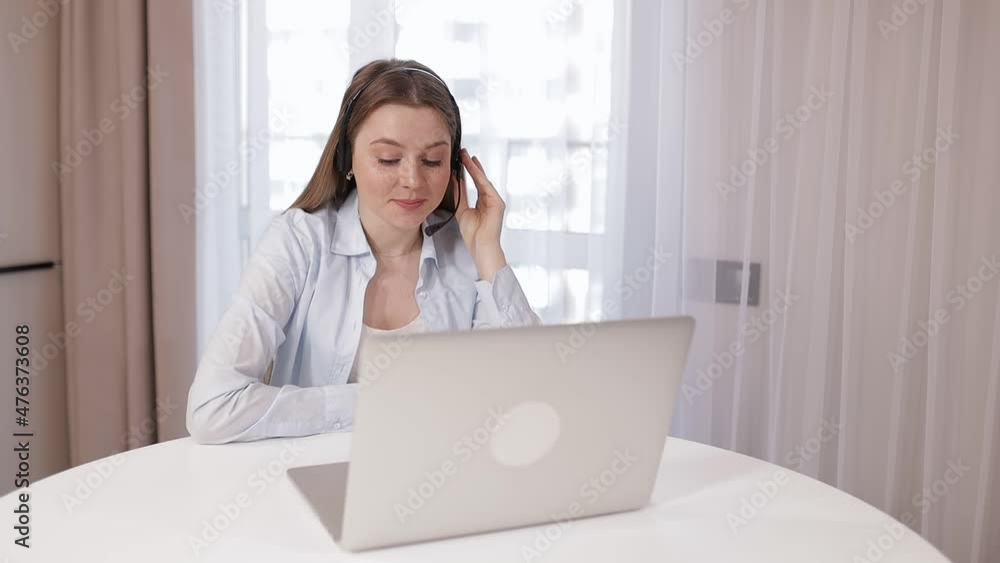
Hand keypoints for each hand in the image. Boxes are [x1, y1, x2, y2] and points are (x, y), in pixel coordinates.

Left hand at [452, 148, 507, 280]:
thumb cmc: (473, 234)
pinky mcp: (498, 203)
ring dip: (474, 167)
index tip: (461, 161)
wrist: (481, 246)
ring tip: (465, 156)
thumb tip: (456, 181)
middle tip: (463, 152)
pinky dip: (478, 176)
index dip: (468, 171)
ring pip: (483, 180)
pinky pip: (486, 186)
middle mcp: (490, 199)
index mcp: (483, 202)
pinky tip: (471, 167)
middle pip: (480, 179)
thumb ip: (460, 196)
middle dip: (472, 165)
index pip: (475, 183)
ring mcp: (495, 201)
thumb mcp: (462, 211)